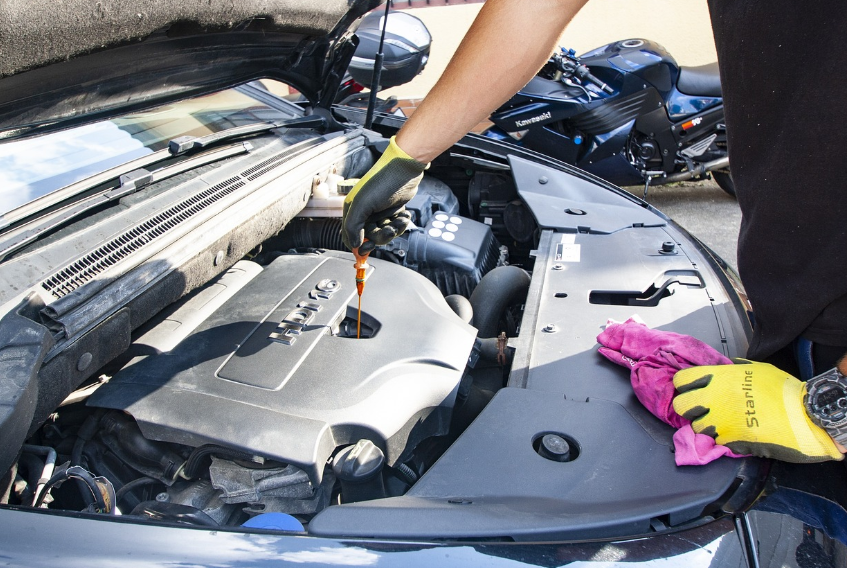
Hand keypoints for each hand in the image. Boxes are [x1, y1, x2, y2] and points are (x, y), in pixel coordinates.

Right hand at [341, 137, 427, 254]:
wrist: (405, 169)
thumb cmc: (382, 183)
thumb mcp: (362, 204)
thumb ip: (353, 226)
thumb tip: (355, 245)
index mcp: (352, 210)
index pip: (350, 237)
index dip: (358, 245)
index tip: (368, 248)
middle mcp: (364, 213)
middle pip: (370, 238)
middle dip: (381, 236)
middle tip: (390, 230)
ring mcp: (378, 212)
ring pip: (384, 234)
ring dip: (394, 230)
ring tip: (401, 219)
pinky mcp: (391, 211)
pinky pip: (394, 226)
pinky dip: (401, 223)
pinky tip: (405, 215)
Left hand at [672, 360, 843, 462]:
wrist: (804, 417)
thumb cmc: (783, 390)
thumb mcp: (756, 369)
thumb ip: (733, 369)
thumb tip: (722, 369)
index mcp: (719, 377)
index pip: (682, 380)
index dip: (685, 385)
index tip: (693, 389)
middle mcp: (713, 398)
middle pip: (681, 405)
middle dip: (689, 407)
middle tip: (703, 409)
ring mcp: (719, 421)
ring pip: (696, 425)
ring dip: (706, 425)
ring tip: (722, 423)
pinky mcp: (728, 440)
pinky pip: (714, 440)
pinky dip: (721, 438)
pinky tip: (735, 433)